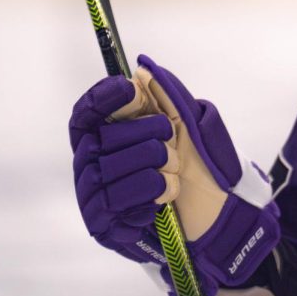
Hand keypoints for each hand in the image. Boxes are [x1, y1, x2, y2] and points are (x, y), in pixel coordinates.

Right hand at [69, 55, 280, 295]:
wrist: (211, 213)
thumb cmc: (192, 165)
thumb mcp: (186, 125)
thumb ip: (164, 98)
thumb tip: (143, 71)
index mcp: (103, 137)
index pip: (84, 114)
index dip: (102, 99)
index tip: (131, 89)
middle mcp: (89, 165)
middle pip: (106, 136)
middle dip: (151, 132)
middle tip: (171, 141)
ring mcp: (92, 195)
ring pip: (117, 165)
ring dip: (159, 164)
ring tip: (173, 171)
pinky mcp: (102, 224)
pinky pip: (123, 197)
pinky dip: (155, 189)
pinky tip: (165, 193)